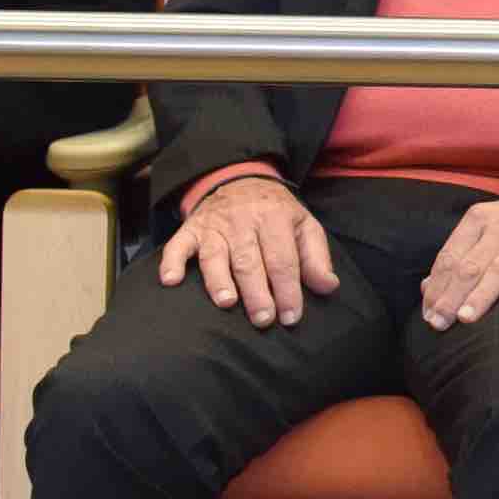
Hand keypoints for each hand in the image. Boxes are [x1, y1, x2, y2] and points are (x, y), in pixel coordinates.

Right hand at [156, 172, 338, 327]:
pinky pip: (177, 245)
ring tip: (227, 302)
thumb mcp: (304, 225)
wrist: (239, 178)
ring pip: (215, 256)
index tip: (290, 317)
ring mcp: (214, 225)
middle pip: (249, 261)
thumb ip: (316, 257)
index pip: (283, 259)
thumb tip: (328, 286)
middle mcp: (243, 221)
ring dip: (218, 280)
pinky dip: (171, 262)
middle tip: (263, 319)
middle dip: (257, 292)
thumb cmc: (276, 212)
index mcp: (275, 218)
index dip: (288, 290)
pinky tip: (170, 281)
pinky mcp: (191, 229)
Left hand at [417, 189, 498, 329]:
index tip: (428, 312)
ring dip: (482, 294)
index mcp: (478, 220)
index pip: (450, 257)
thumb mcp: (485, 228)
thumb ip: (458, 255)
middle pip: (470, 266)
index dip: (437, 286)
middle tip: (440, 322)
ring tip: (466, 317)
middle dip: (451, 296)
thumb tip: (427, 286)